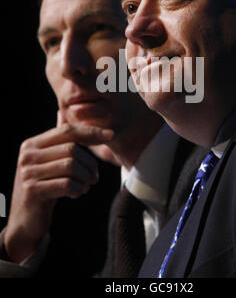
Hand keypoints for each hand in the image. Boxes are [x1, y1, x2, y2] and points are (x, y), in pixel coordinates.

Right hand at [4, 114, 113, 263]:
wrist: (25, 220)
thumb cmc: (42, 186)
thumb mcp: (46, 161)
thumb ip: (55, 140)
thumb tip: (63, 114)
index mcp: (32, 144)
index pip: (67, 131)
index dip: (91, 132)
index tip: (111, 135)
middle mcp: (28, 155)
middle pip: (72, 149)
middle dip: (90, 164)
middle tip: (95, 177)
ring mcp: (28, 173)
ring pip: (71, 166)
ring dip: (85, 178)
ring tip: (85, 186)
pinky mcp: (33, 190)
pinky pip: (67, 184)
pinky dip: (78, 189)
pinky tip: (77, 193)